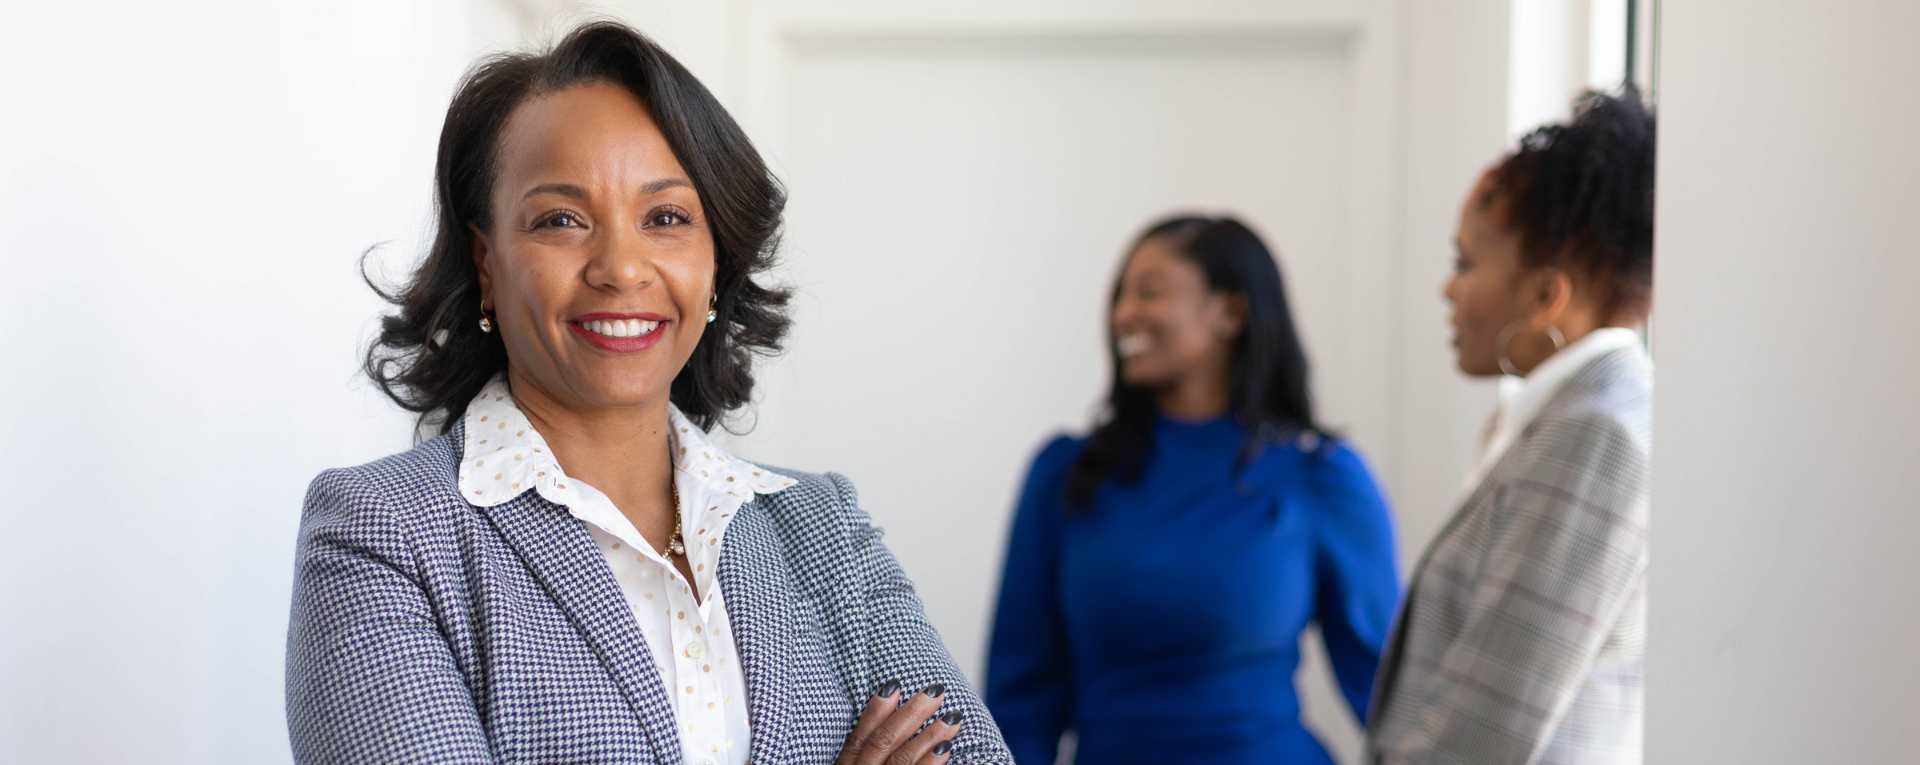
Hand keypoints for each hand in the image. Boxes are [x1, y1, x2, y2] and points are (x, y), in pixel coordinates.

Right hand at [836, 680, 964, 764]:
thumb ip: (871, 753)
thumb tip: (897, 719)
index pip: (858, 739)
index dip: (874, 711)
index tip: (893, 685)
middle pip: (882, 743)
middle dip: (910, 715)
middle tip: (935, 692)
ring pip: (901, 760)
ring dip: (928, 736)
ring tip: (952, 718)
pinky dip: (930, 764)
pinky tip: (947, 749)